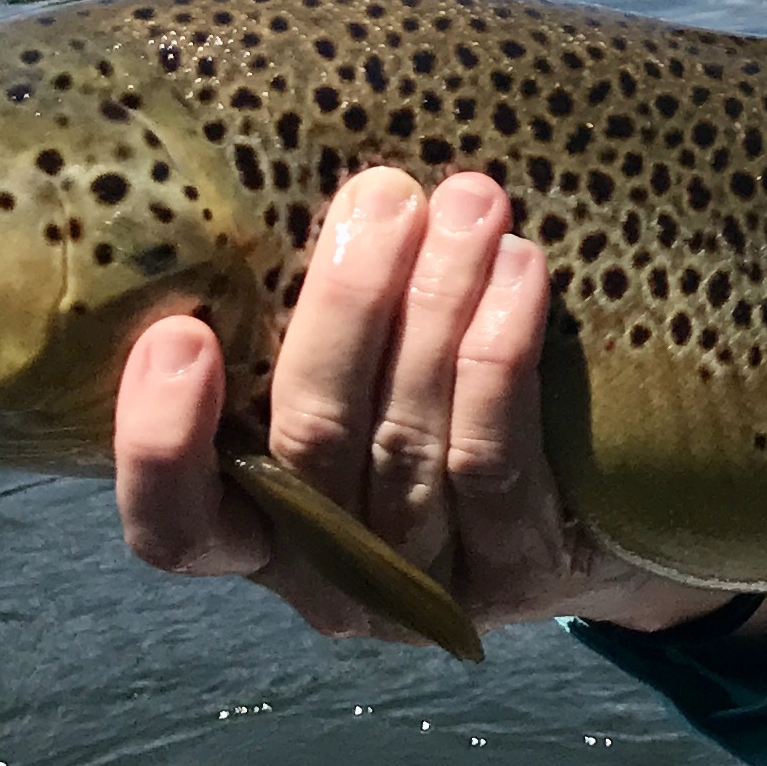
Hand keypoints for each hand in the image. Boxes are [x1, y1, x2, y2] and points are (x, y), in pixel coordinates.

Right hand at [111, 165, 741, 643]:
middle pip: (310, 445)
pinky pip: (494, 463)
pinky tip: (521, 270)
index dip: (163, 444)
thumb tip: (292, 177)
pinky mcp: (521, 576)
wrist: (603, 507)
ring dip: (433, 308)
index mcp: (258, 532)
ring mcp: (426, 588)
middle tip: (382, 195)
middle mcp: (329, 580)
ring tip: (468, 203)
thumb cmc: (441, 403)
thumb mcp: (355, 371)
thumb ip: (296, 315)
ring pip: (404, 443)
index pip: (176, 528)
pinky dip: (497, 358)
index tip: (180, 333)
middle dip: (344, 307)